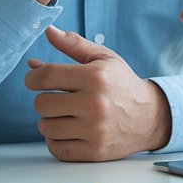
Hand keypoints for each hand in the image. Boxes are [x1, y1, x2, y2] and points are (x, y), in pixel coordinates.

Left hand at [25, 26, 171, 161]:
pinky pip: (56, 148)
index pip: (46, 77)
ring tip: (66, 114)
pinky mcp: (94, 152)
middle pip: (42, 104)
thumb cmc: (121, 83)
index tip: (34, 79)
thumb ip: (73, 44)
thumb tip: (48, 31)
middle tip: (58, 97)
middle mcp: (94, 104)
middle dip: (45, 99)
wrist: (149, 116)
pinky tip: (69, 129)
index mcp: (95, 77)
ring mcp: (94, 131)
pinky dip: (57, 140)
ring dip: (50, 120)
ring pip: (46, 127)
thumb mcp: (103, 58)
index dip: (32, 77)